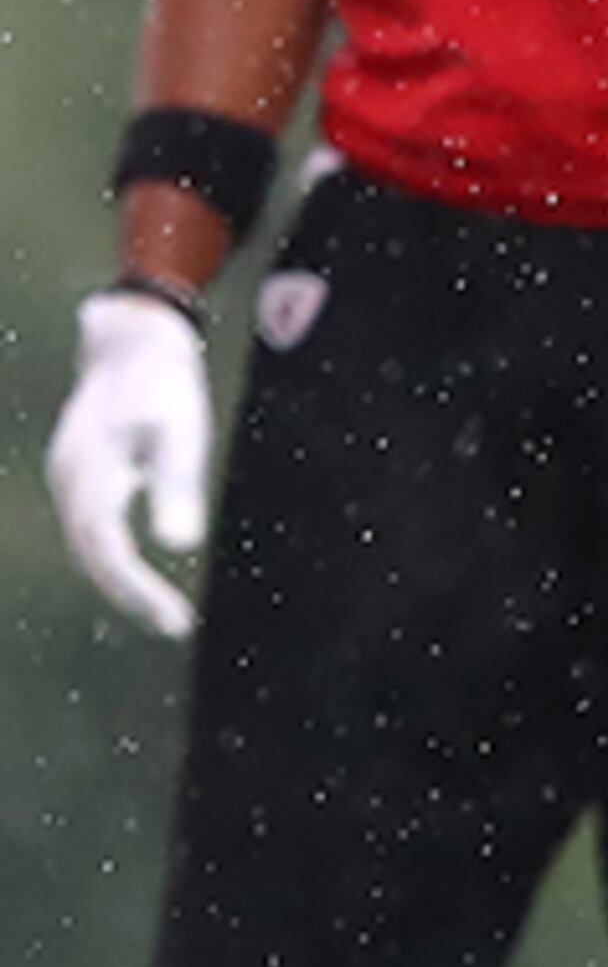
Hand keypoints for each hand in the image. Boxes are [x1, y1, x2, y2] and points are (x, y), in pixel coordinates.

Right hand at [47, 289, 213, 639]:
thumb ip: (177, 485)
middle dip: (130, 595)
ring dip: (119, 581)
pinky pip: (89, 527)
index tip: (176, 621)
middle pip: (91, 554)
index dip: (138, 590)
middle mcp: (69, 479)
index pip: (108, 550)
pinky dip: (112, 557)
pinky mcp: (79, 473)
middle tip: (175, 625)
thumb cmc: (165, 385)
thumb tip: (180, 543)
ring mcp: (68, 475)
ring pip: (86, 543)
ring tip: (163, 613)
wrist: (132, 341)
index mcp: (90, 473)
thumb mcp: (181, 433)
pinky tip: (141, 576)